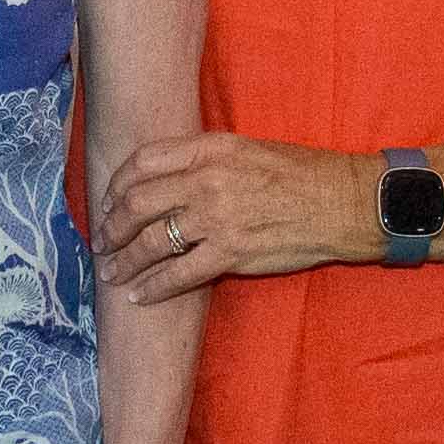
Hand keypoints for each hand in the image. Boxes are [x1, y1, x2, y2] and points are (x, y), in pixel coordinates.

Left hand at [99, 131, 375, 299]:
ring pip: (150, 242)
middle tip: (101, 241)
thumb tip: (167, 176)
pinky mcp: (231, 254)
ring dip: (124, 260)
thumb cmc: (301, 173)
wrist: (342, 203)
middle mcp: (207, 181)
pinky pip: (178, 275)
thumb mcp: (247, 148)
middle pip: (137, 203)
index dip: (117, 184)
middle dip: (110, 226)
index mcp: (210, 149)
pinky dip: (152, 288)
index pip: (143, 162)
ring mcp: (217, 218)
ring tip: (111, 272)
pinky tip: (138, 296)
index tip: (108, 200)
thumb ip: (205, 159)